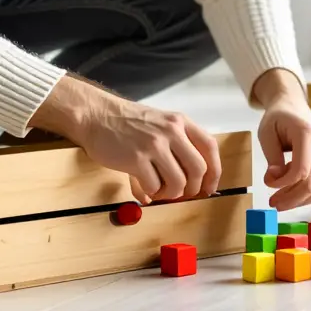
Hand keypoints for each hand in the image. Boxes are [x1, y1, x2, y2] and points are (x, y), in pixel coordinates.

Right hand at [30, 76, 221, 204]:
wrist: (96, 116)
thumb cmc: (127, 123)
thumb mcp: (159, 123)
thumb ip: (177, 145)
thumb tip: (191, 182)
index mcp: (179, 122)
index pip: (210, 147)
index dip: (214, 171)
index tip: (209, 187)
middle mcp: (171, 131)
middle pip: (198, 169)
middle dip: (192, 188)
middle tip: (180, 193)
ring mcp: (154, 145)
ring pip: (178, 182)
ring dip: (170, 194)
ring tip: (158, 191)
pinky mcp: (136, 159)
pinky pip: (154, 186)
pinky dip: (151, 193)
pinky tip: (143, 189)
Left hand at [252, 69, 310, 210]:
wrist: (293, 106)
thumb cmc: (278, 118)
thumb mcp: (266, 133)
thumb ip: (271, 157)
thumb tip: (274, 179)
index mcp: (307, 134)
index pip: (301, 170)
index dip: (283, 183)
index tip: (267, 183)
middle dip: (290, 198)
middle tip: (272, 204)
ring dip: (297, 200)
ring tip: (278, 202)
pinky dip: (304, 195)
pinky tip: (288, 193)